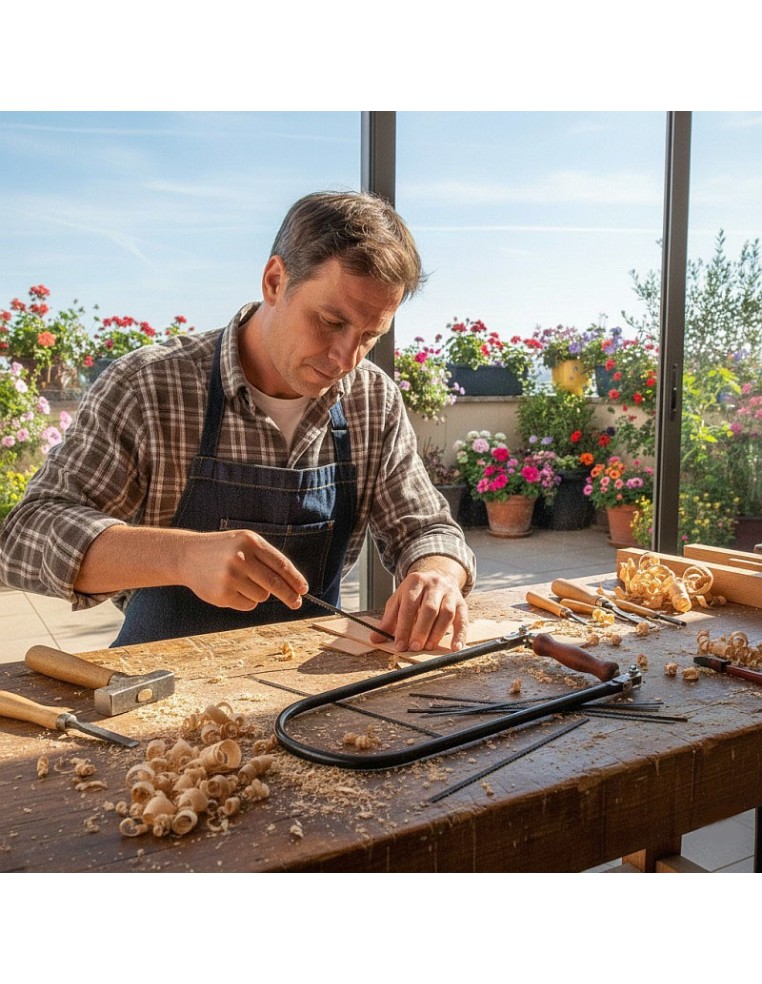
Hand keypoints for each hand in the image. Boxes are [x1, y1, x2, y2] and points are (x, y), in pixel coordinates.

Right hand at [181, 529, 308, 610]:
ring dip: (259, 593)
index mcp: (250, 542)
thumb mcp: (244, 543)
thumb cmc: (224, 549)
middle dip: (289, 595)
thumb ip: (267, 559)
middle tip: (297, 603)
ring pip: (262, 595)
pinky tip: (232, 589)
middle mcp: (240, 558)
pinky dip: (246, 601)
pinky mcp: (222, 594)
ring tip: (242, 582)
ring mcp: (230, 577)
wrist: (187, 555)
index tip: (303, 589)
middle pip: (275, 583)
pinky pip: (248, 605)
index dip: (295, 579)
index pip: (281, 565)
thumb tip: (293, 585)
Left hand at [370, 559, 468, 652]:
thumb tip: (375, 639)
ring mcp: (450, 593)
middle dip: (421, 630)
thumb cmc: (416, 593)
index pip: (409, 606)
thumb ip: (388, 619)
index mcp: (415, 582)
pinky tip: (455, 648)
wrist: (439, 576)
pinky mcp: (462, 603)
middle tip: (414, 647)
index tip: (400, 645)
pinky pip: (463, 620)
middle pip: (429, 609)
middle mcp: (434, 585)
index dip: (404, 627)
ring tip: (428, 647)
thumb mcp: (399, 599)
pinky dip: (460, 635)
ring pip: (446, 613)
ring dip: (437, 633)